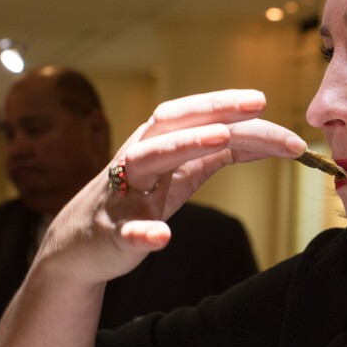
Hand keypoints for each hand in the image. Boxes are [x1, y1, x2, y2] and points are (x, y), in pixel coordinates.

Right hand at [37, 89, 305, 285]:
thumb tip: (265, 138)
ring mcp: (123, 194)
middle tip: (258, 107)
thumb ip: (217, 154)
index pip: (195, 116)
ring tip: (221, 139)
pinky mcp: (113, 234)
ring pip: (148, 160)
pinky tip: (163, 236)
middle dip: (216, 113)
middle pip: (177, 126)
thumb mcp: (181, 172)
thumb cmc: (138, 200)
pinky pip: (127, 232)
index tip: (263, 101)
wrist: (81, 245)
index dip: (228, 106)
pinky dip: (144, 232)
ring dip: (185, 146)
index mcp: (157, 142)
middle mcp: (138, 158)